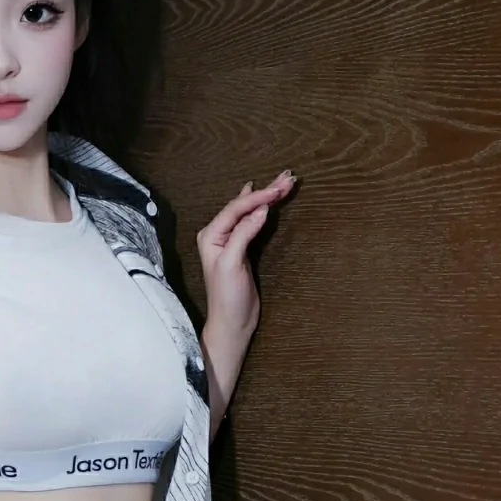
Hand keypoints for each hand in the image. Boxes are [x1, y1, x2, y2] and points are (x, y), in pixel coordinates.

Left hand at [196, 170, 295, 347]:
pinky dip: (262, 210)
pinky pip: (252, 223)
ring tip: (284, 182)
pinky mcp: (242, 249)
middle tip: (288, 177)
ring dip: (267, 197)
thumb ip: (244, 234)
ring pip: (249, 212)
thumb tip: (261, 210)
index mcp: (211, 235)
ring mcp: (230, 241)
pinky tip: (262, 198)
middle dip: (266, 191)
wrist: (232, 323)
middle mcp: (218, 234)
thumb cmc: (228, 297)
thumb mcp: (233, 263)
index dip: (258, 197)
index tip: (279, 189)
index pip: (236, 208)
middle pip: (243, 206)